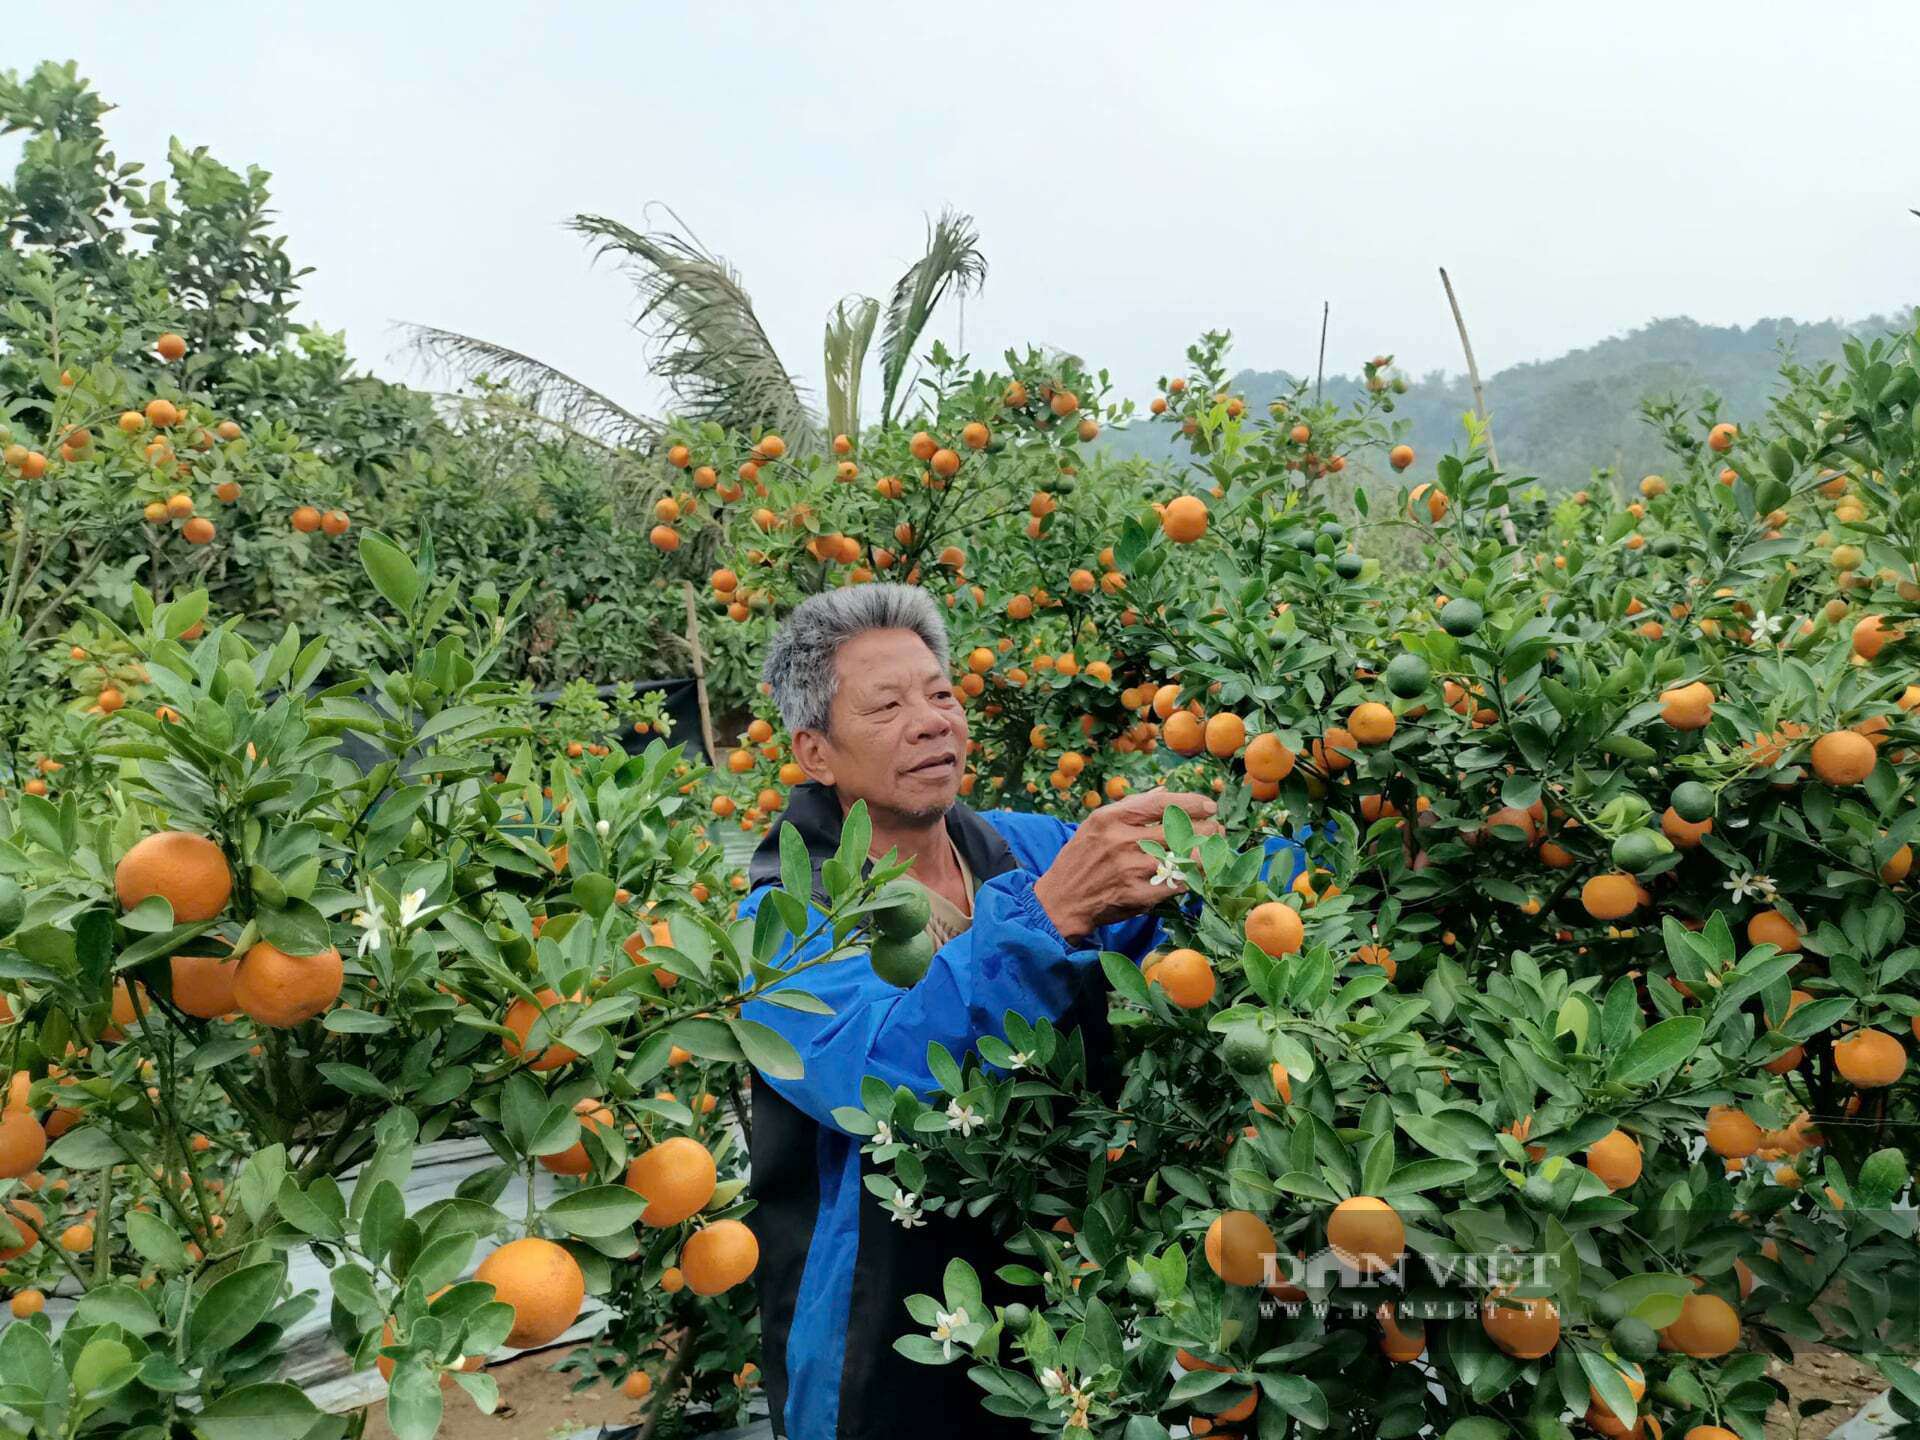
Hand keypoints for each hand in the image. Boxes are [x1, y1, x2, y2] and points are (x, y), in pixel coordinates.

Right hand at [1032, 788, 1220, 940]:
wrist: (1062, 900)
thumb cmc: (1081, 858)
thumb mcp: (1097, 823)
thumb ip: (1131, 806)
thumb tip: (1166, 791)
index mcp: (1111, 818)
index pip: (1162, 804)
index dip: (1193, 803)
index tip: (1210, 807)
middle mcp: (1121, 841)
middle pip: (1178, 830)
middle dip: (1207, 829)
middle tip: (1218, 831)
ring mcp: (1130, 869)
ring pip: (1183, 858)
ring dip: (1205, 855)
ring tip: (1213, 852)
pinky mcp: (1137, 894)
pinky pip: (1175, 884)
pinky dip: (1190, 879)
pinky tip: (1196, 875)